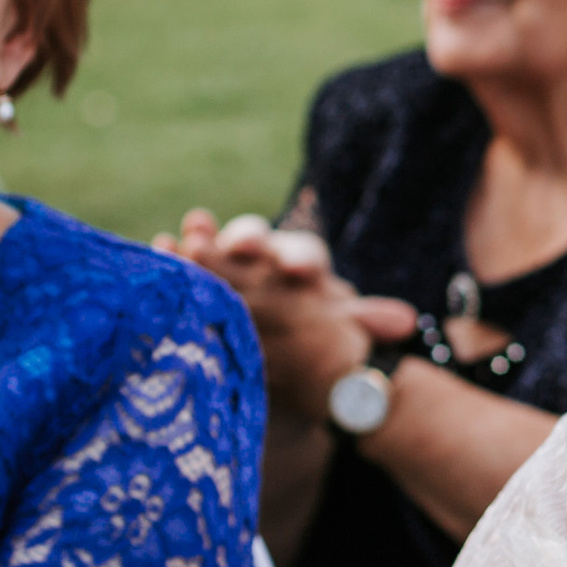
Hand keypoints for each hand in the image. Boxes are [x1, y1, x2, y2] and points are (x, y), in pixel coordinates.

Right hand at [159, 209, 415, 420]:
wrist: (281, 331)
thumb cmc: (314, 323)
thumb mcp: (342, 326)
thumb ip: (367, 322)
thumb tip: (406, 322)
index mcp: (304, 262)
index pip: (304, 254)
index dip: (301, 260)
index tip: (297, 271)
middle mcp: (266, 254)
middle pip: (258, 241)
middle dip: (248, 241)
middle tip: (240, 246)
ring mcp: (231, 262)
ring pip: (219, 247)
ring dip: (206, 240)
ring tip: (189, 234)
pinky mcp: (203, 275)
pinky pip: (190, 263)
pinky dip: (177, 255)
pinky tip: (160, 246)